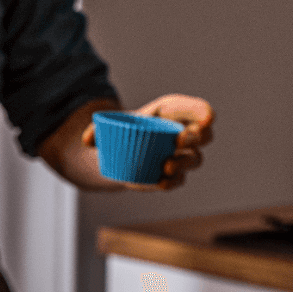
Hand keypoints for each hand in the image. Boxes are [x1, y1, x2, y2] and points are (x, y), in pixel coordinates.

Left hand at [81, 94, 214, 189]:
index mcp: (173, 113)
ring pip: (194, 159)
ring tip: (167, 165)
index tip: (206, 117)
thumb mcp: (108, 125)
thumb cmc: (121, 131)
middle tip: (179, 140)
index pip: (196, 110)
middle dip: (196, 137)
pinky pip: (179, 180)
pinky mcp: (172, 175)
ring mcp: (181, 156)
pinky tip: (161, 181)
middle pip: (203, 135)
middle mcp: (183, 134)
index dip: (203, 112)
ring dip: (184, 162)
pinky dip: (172, 182)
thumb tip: (86, 139)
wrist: (119, 152)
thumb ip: (95, 129)